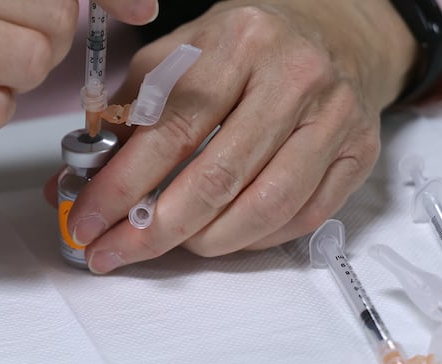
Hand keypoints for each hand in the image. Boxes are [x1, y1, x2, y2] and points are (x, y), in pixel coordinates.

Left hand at [67, 0, 417, 272]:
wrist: (339, 33)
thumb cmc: (252, 48)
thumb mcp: (186, 51)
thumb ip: (133, 108)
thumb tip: (81, 177)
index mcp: (240, 42)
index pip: (172, 127)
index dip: (123, 184)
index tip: (88, 221)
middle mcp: (294, 77)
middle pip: (218, 177)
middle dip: (157, 229)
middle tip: (118, 252)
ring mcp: (334, 118)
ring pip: (265, 206)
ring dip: (207, 241)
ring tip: (173, 246)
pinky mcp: (360, 153)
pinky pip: (302, 217)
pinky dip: (255, 239)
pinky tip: (225, 235)